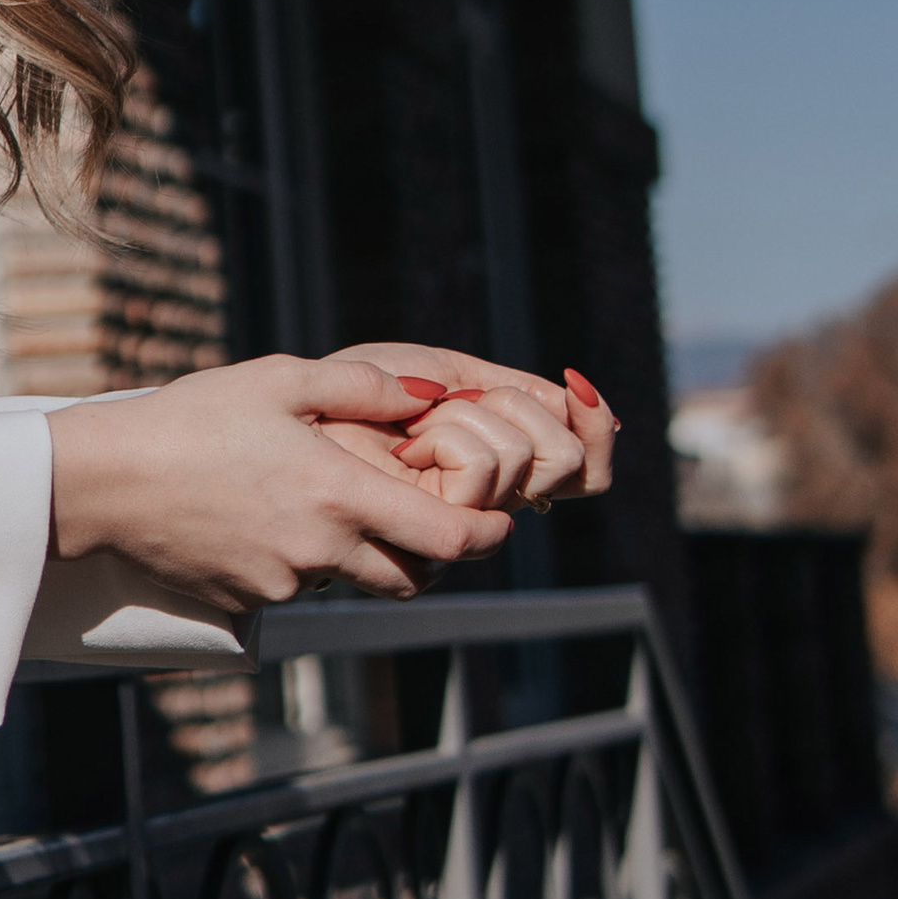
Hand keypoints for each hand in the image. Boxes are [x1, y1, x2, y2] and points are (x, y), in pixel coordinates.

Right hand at [47, 357, 514, 612]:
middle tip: (425, 518)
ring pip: (352, 582)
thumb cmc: (191, 417)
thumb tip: (428, 396)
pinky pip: (298, 588)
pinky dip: (301, 561)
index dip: (486, 534)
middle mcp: (322, 550)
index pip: (447, 538)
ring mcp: (286, 583)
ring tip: (328, 508)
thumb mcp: (278, 380)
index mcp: (338, 494)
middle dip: (431, 554)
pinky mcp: (250, 602)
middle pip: (412, 575)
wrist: (106, 481)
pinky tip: (264, 519)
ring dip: (361, 555)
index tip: (498, 522)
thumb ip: (360, 386)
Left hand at [333, 347, 617, 514]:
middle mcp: (497, 496)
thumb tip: (590, 405)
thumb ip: (516, 391)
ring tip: (421, 423)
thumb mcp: (447, 373)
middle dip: (518, 407)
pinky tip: (411, 441)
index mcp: (506, 460)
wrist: (300, 411)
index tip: (575, 386)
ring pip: (528, 462)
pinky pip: (484, 473)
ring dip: (475, 418)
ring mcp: (470, 514)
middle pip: (568, 463)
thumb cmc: (360, 391)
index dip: (597, 429)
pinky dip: (452, 437)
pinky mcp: (438, 525)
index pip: (588, 467)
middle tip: (457, 401)